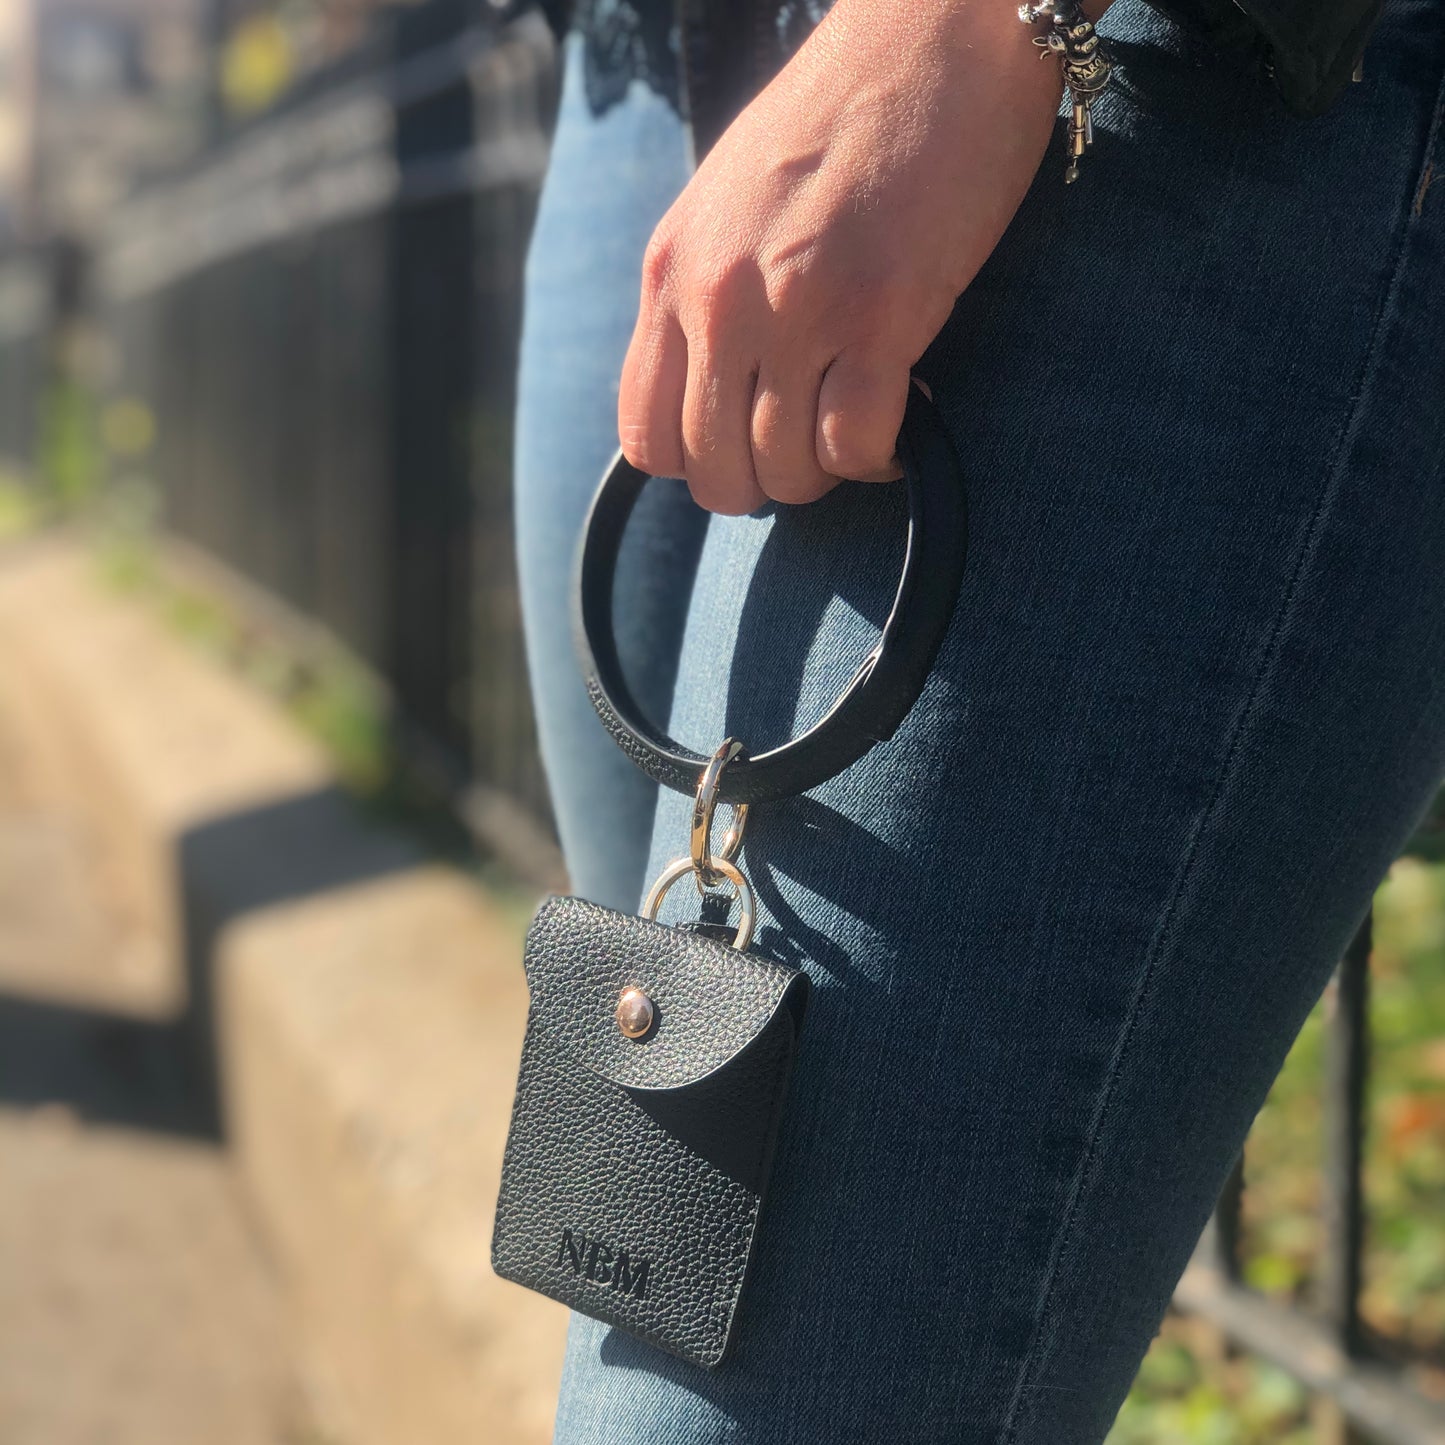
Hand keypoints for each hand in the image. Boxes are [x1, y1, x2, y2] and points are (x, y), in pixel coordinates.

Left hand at [618, 0, 1067, 513]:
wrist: (934, 32)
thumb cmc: (840, 116)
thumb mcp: (726, 203)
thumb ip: (703, 292)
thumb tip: (710, 389)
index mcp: (671, 272)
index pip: (646, 436)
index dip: (698, 463)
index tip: (746, 441)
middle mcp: (719, 298)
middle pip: (713, 471)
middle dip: (765, 482)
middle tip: (811, 448)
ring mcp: (797, 309)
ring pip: (786, 470)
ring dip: (826, 473)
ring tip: (858, 429)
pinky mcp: (879, 316)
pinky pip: (853, 447)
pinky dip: (878, 459)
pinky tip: (900, 425)